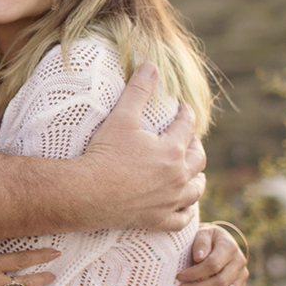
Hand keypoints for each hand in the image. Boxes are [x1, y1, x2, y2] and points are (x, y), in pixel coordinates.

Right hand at [84, 64, 205, 231]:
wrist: (87, 193)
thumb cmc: (104, 154)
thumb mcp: (122, 117)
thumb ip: (138, 91)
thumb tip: (150, 65)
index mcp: (172, 150)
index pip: (187, 127)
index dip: (186, 114)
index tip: (182, 109)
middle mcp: (178, 176)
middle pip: (198, 159)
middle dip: (196, 147)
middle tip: (189, 140)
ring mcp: (170, 201)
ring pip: (195, 190)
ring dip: (197, 179)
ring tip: (195, 173)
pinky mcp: (158, 220)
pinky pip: (182, 218)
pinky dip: (186, 211)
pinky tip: (184, 206)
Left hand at [177, 224, 247, 285]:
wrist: (219, 244)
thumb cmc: (207, 239)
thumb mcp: (203, 233)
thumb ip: (201, 242)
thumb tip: (199, 258)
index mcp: (230, 248)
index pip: (213, 265)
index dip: (194, 273)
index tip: (179, 276)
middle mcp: (239, 263)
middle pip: (219, 283)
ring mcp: (241, 278)